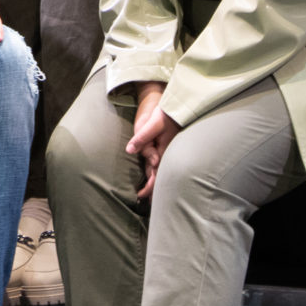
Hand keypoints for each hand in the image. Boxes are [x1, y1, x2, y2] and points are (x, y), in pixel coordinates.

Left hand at [122, 83, 181, 198]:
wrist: (174, 102)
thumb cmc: (163, 113)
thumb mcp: (152, 124)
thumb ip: (142, 138)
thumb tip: (130, 150)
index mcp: (164, 151)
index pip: (157, 175)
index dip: (149, 187)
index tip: (140, 196)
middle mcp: (166, 153)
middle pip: (159, 175)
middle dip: (152, 190)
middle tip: (144, 203)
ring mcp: (165, 149)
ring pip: (159, 170)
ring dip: (153, 182)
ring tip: (147, 195)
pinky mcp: (163, 144)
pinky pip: (159, 161)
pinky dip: (155, 171)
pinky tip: (152, 175)